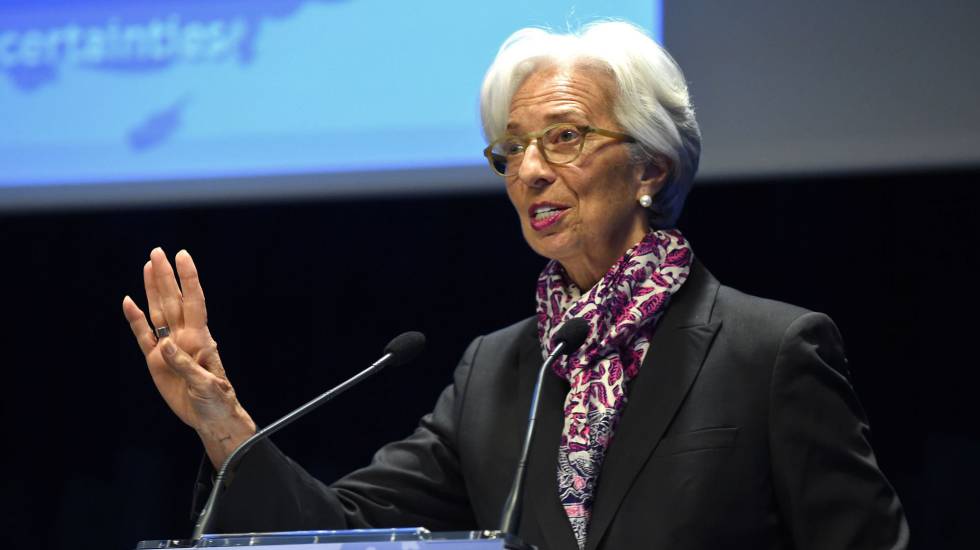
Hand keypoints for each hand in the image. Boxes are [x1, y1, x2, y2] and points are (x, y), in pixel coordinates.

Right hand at [122, 248, 255, 466]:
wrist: (210, 418)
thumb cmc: (217, 401)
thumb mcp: (206, 385)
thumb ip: (185, 364)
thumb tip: (164, 345)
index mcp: (201, 339)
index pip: (194, 301)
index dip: (189, 279)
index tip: (183, 256)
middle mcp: (184, 337)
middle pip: (173, 300)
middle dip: (166, 277)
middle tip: (158, 252)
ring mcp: (169, 347)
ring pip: (158, 312)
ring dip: (153, 290)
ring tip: (148, 266)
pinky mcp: (155, 361)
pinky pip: (143, 336)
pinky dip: (135, 319)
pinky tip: (129, 302)